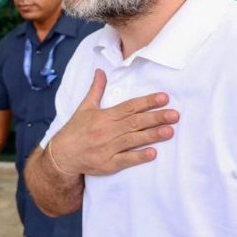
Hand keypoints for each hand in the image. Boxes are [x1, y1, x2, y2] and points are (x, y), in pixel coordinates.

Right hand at [49, 69, 178, 176]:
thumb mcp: (84, 108)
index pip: (129, 107)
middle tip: (175, 115)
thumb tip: (100, 71)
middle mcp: (106, 131)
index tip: (164, 98)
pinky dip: (139, 156)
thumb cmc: (75, 131)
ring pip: (133, 140)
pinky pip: (125, 160)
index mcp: (103, 116)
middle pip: (135, 123)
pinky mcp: (107, 164)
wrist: (61, 156)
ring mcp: (107, 148)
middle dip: (156, 118)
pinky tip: (153, 153)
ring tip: (170, 131)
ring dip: (152, 135)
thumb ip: (96, 90)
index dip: (147, 102)